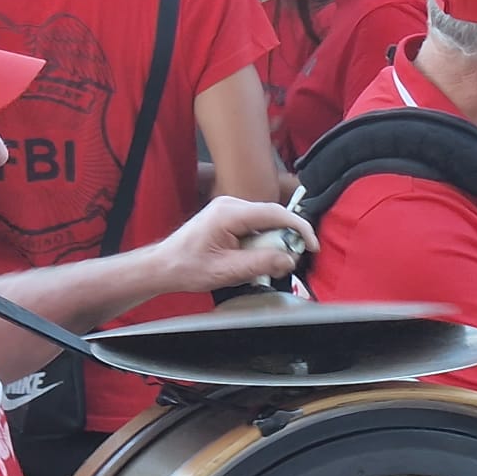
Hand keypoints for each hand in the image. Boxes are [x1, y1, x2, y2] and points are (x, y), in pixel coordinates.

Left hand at [154, 196, 315, 292]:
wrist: (165, 266)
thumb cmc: (186, 266)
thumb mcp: (227, 270)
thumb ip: (261, 263)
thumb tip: (288, 258)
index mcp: (229, 213)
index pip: (276, 213)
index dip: (299, 228)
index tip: (311, 244)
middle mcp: (231, 205)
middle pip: (273, 218)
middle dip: (284, 240)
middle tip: (285, 263)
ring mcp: (230, 209)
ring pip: (266, 224)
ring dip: (270, 244)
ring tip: (259, 265)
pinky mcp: (230, 218)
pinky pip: (256, 227)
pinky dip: (261, 243)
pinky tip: (250, 259)